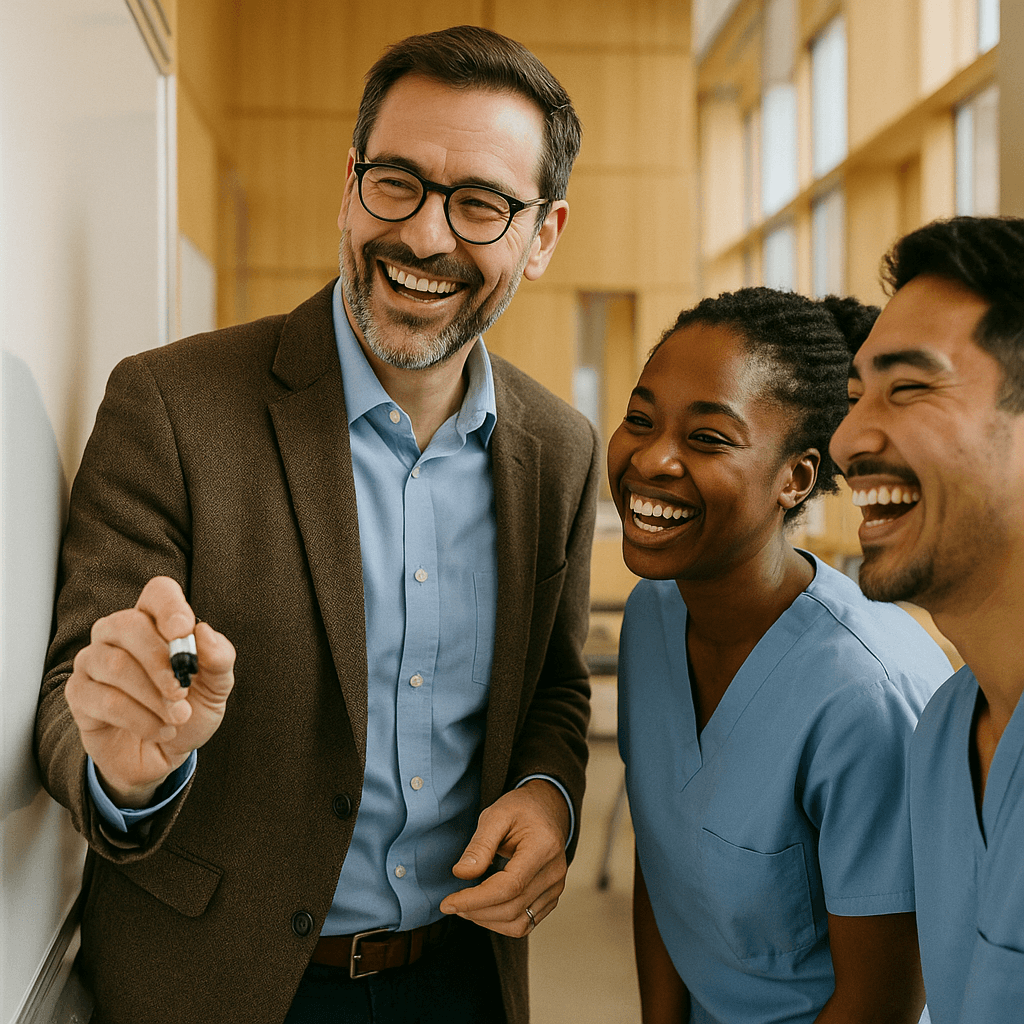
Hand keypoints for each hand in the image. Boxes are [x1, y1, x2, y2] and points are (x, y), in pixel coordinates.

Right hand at [64, 576, 234, 807]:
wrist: (162, 754)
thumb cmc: (187, 709)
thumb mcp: (216, 687)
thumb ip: (219, 659)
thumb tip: (204, 631)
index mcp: (156, 621)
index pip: (158, 593)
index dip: (170, 607)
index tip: (183, 631)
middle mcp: (118, 632)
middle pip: (130, 624)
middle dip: (161, 661)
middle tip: (181, 692)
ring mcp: (93, 660)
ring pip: (115, 665)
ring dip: (153, 697)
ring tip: (177, 717)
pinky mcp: (79, 693)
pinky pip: (105, 700)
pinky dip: (140, 720)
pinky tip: (160, 729)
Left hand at [439, 779, 570, 936]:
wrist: (547, 809)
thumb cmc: (521, 809)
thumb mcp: (496, 814)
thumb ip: (479, 845)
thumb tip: (461, 874)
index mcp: (543, 847)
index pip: (509, 887)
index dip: (476, 900)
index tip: (448, 902)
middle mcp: (554, 872)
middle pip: (512, 908)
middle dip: (476, 911)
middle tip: (451, 903)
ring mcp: (556, 888)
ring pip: (519, 923)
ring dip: (487, 920)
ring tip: (466, 906)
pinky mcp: (551, 898)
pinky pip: (526, 923)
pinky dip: (501, 922)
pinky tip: (484, 908)